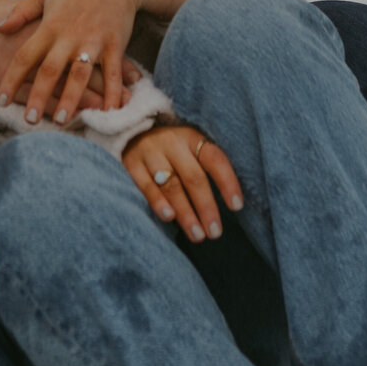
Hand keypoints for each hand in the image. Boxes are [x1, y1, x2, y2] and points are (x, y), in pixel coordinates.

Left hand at [0, 0, 119, 115]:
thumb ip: (21, 12)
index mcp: (50, 26)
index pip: (25, 56)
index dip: (12, 78)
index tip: (0, 100)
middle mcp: (70, 37)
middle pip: (51, 69)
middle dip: (39, 95)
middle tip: (29, 120)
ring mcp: (94, 42)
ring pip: (80, 75)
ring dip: (71, 98)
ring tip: (62, 120)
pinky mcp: (115, 46)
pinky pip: (113, 74)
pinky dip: (112, 94)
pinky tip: (108, 113)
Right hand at [121, 124, 242, 243]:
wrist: (130, 130)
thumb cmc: (169, 149)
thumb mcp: (188, 148)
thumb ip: (205, 167)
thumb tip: (230, 204)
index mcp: (191, 138)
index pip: (215, 159)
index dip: (227, 182)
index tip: (237, 206)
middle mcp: (172, 143)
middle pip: (193, 177)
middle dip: (206, 207)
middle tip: (215, 232)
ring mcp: (150, 152)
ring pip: (171, 185)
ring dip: (185, 213)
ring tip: (197, 235)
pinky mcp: (131, 163)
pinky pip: (146, 186)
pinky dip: (158, 202)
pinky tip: (169, 217)